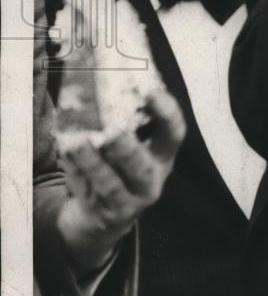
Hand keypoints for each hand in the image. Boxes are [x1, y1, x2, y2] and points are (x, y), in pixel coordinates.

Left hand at [56, 87, 185, 275]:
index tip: (150, 90)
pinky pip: (87, 193)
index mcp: (162, 156)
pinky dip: (75, 174)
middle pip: (142, 167)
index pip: (174, 133)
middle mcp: (151, 180)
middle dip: (127, 148)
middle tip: (112, 130)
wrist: (101, 221)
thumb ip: (126, 121)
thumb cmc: (117, 170)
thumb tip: (109, 74)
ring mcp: (128, 202)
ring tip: (76, 143)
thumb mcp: (132, 149)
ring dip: (93, 163)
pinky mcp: (103, 215)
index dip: (165, 113)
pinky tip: (65, 156)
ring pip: (110, 184)